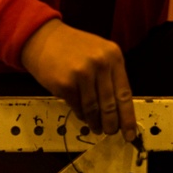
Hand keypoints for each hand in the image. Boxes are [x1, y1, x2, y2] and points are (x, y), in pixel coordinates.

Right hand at [20, 19, 136, 142]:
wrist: (43, 38)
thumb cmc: (72, 47)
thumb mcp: (98, 52)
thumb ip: (110, 75)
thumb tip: (118, 109)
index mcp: (113, 55)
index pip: (124, 93)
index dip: (128, 117)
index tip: (130, 134)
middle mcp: (100, 63)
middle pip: (110, 104)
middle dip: (111, 124)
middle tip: (110, 132)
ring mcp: (82, 73)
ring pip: (93, 109)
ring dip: (95, 122)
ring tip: (96, 127)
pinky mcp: (65, 84)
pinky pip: (77, 107)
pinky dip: (81, 115)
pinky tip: (82, 115)